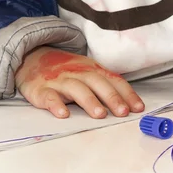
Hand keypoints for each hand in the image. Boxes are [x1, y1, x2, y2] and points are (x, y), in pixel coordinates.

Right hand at [15, 46, 144, 118]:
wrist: (34, 58)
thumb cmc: (68, 70)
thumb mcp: (89, 72)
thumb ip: (106, 85)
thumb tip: (128, 104)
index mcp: (94, 69)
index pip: (114, 80)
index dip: (127, 94)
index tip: (138, 108)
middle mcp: (79, 73)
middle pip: (98, 83)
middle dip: (112, 98)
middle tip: (122, 112)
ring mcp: (60, 80)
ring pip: (77, 89)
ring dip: (89, 102)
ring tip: (100, 115)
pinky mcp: (42, 89)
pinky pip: (49, 97)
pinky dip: (56, 105)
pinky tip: (63, 114)